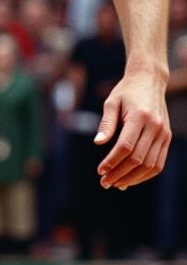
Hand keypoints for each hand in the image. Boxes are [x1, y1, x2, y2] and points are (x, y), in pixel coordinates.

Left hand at [94, 68, 170, 188]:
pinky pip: (159, 163)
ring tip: (117, 183)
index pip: (125, 146)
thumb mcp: (111, 102)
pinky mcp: (167, 138)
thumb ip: (106, 123)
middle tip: (105, 182)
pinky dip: (146, 174)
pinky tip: (132, 178)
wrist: (149, 81)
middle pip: (138, 159)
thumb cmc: (126, 91)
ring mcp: (164, 134)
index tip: (100, 170)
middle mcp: (155, 127)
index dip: (112, 161)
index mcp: (139, 117)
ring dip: (133, 178)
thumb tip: (98, 143)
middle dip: (120, 173)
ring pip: (150, 165)